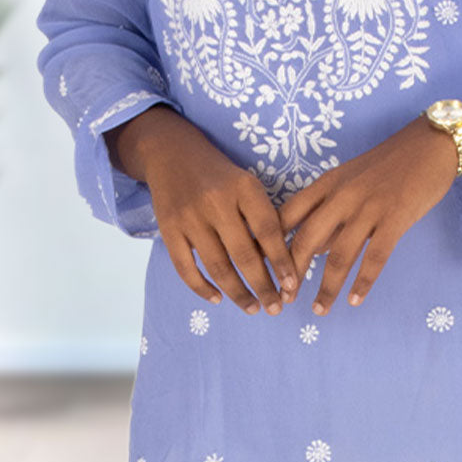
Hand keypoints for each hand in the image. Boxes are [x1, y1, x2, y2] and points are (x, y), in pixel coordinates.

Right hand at [127, 111, 299, 316]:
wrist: (172, 153)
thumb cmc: (219, 175)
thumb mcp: (246, 182)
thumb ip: (261, 216)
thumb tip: (282, 262)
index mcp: (243, 187)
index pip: (268, 229)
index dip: (282, 260)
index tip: (292, 285)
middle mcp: (216, 201)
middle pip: (244, 254)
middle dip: (262, 286)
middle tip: (275, 308)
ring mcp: (190, 217)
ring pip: (217, 266)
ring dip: (237, 293)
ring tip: (253, 307)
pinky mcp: (168, 229)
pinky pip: (186, 268)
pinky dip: (202, 288)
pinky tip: (218, 298)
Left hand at [276, 117, 456, 314]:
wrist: (428, 145)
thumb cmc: (388, 165)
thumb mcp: (350, 181)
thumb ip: (331, 213)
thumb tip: (315, 249)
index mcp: (327, 183)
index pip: (288, 215)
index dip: (273, 244)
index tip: (263, 270)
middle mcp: (342, 195)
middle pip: (307, 238)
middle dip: (292, 273)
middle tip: (284, 298)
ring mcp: (369, 207)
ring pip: (339, 255)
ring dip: (327, 287)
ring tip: (319, 310)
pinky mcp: (395, 218)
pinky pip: (375, 257)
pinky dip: (363, 283)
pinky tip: (355, 299)